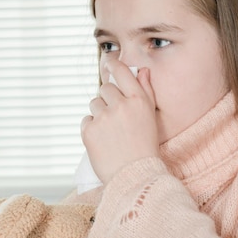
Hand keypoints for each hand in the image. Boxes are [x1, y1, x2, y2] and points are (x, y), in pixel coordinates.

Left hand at [81, 61, 158, 183]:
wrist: (135, 175)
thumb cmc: (145, 147)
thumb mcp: (151, 117)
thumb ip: (146, 92)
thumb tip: (141, 70)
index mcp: (138, 100)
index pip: (121, 71)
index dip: (113, 64)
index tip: (108, 61)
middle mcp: (121, 105)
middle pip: (105, 89)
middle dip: (108, 99)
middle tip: (116, 118)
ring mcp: (103, 117)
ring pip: (94, 104)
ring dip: (99, 114)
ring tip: (111, 133)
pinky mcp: (89, 130)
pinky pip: (86, 120)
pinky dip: (92, 129)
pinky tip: (103, 141)